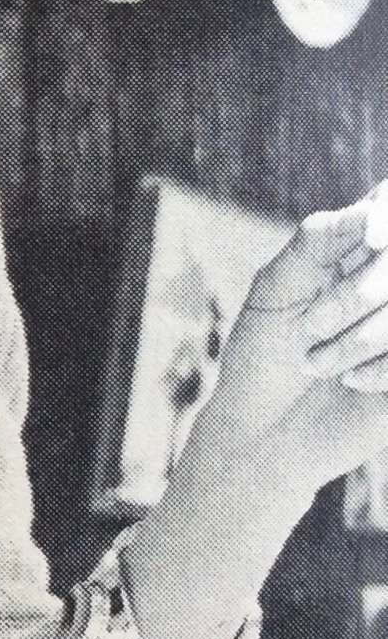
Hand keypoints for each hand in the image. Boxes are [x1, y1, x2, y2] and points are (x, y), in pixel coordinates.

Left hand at [176, 182, 387, 506]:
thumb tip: (367, 211)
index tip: (370, 242)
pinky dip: (382, 366)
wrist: (265, 433)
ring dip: (363, 337)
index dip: (385, 216)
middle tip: (311, 328)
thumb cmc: (262, 356)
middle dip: (358, 294)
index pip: (386, 205)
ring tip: (317, 362)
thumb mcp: (276, 292)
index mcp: (359, 247)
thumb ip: (317, 242)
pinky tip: (353, 382)